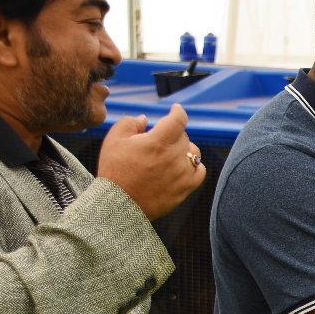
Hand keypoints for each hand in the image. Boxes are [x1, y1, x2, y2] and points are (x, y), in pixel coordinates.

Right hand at [96, 104, 206, 219]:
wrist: (119, 204)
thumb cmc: (115, 171)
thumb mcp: (114, 139)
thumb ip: (130, 122)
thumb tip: (145, 119)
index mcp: (157, 142)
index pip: (178, 119)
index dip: (178, 111)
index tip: (175, 109)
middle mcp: (173, 157)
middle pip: (183, 136)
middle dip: (171, 134)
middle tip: (156, 141)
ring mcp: (182, 174)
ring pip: (193, 152)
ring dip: (183, 149)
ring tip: (168, 154)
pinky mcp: (186, 188)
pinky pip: (200, 171)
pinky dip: (193, 166)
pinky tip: (181, 165)